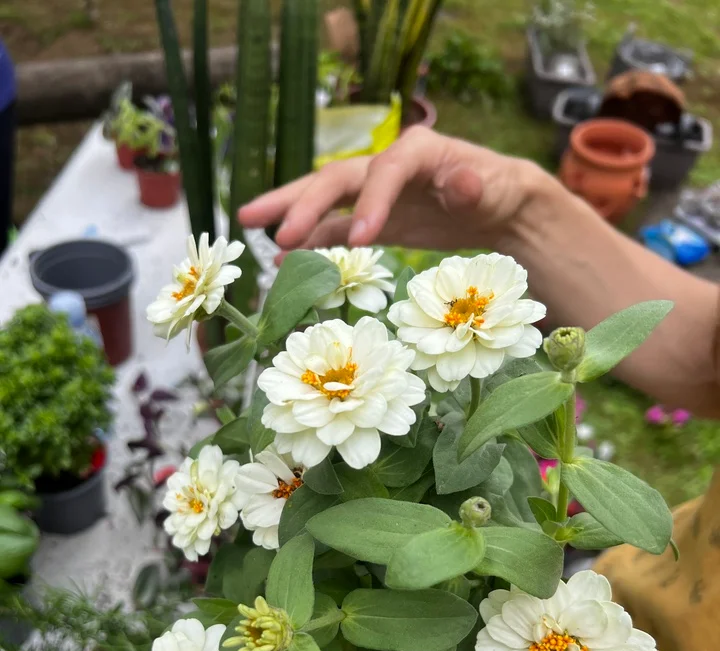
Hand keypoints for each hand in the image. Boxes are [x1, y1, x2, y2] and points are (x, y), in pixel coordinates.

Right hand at [238, 127, 548, 253]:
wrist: (496, 206)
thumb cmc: (498, 191)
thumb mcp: (496, 188)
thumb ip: (473, 186)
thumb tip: (459, 181)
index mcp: (416, 151)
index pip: (384, 171)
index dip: (370, 202)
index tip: (362, 240)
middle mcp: (386, 167)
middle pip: (335, 179)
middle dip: (301, 201)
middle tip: (268, 226)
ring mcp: (374, 194)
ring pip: (324, 200)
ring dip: (289, 214)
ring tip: (248, 227)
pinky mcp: (372, 220)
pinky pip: (335, 230)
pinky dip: (311, 243)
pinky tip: (283, 261)